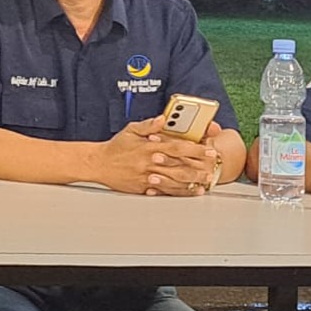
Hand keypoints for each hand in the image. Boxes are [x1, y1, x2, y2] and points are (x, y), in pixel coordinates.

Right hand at [92, 117, 218, 196]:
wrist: (99, 164)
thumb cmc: (115, 147)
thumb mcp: (131, 130)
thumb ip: (148, 125)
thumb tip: (162, 119)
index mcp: (149, 147)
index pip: (177, 147)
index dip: (195, 149)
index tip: (208, 150)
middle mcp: (150, 163)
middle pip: (179, 166)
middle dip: (198, 167)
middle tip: (211, 168)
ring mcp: (147, 177)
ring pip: (174, 181)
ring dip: (191, 182)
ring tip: (204, 182)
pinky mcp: (144, 188)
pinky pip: (164, 191)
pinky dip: (179, 192)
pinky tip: (189, 191)